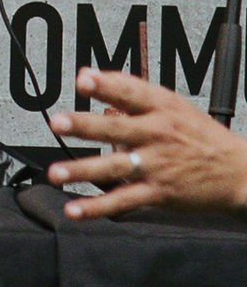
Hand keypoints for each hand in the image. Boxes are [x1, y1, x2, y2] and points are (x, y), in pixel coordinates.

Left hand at [47, 68, 246, 219]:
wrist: (238, 171)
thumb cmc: (200, 135)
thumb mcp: (173, 105)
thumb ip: (130, 91)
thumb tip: (89, 77)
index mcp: (161, 108)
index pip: (131, 91)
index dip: (106, 85)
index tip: (84, 81)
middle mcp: (157, 134)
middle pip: (117, 128)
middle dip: (85, 125)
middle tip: (58, 123)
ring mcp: (157, 165)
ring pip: (115, 167)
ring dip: (83, 170)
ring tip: (56, 172)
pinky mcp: (158, 192)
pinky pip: (123, 200)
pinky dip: (97, 207)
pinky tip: (76, 209)